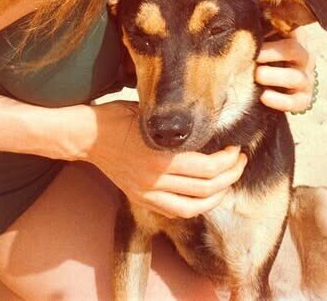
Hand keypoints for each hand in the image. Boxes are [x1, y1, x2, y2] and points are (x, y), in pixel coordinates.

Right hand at [85, 101, 246, 218]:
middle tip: (240, 162)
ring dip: (217, 196)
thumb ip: (176, 127)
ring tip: (227, 182)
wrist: (86, 137)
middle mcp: (155, 180)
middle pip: (207, 189)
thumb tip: (208, 125)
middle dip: (231, 176)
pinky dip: (195, 206)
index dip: (229, 160)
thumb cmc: (117, 118)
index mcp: (161, 157)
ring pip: (194, 207)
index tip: (236, 148)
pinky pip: (175, 211)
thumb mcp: (149, 115)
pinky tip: (204, 194)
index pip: (208, 168)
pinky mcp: (141, 199)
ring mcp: (147, 193)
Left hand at [255, 26, 315, 113]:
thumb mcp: (266, 43)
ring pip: (294, 76)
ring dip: (273, 76)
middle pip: (292, 49)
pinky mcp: (304, 100)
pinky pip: (294, 102)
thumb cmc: (267, 59)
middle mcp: (305, 58)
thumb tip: (242, 21)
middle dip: (270, 52)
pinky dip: (278, 100)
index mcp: (296, 39)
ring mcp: (306, 80)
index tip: (256, 29)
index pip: (291, 27)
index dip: (275, 27)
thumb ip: (260, 32)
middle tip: (253, 56)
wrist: (278, 89)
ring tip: (257, 75)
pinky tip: (264, 96)